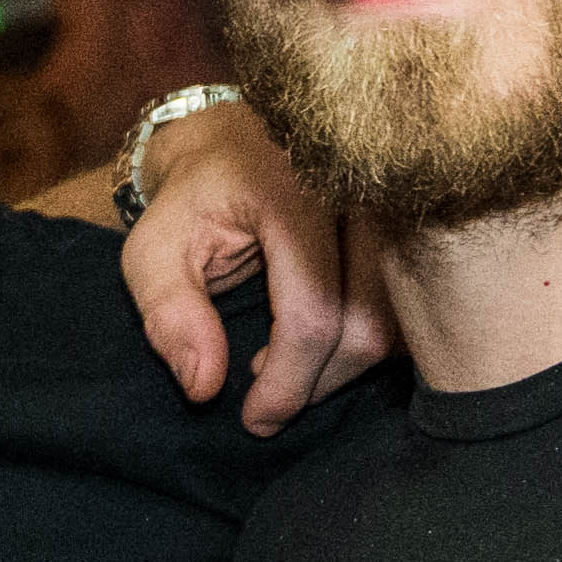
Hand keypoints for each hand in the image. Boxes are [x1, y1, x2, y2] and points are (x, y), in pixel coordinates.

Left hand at [117, 101, 391, 433]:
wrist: (237, 142)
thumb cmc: (192, 200)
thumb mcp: (152, 250)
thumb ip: (170, 314)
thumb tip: (206, 388)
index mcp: (293, 195)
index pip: (312, 310)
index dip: (288, 382)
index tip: (256, 419)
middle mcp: (359, 196)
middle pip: (368, 322)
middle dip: (319, 382)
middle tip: (270, 398)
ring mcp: (394, 210)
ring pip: (398, 321)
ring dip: (346, 368)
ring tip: (288, 366)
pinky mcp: (410, 229)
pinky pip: (408, 308)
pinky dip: (369, 343)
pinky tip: (321, 344)